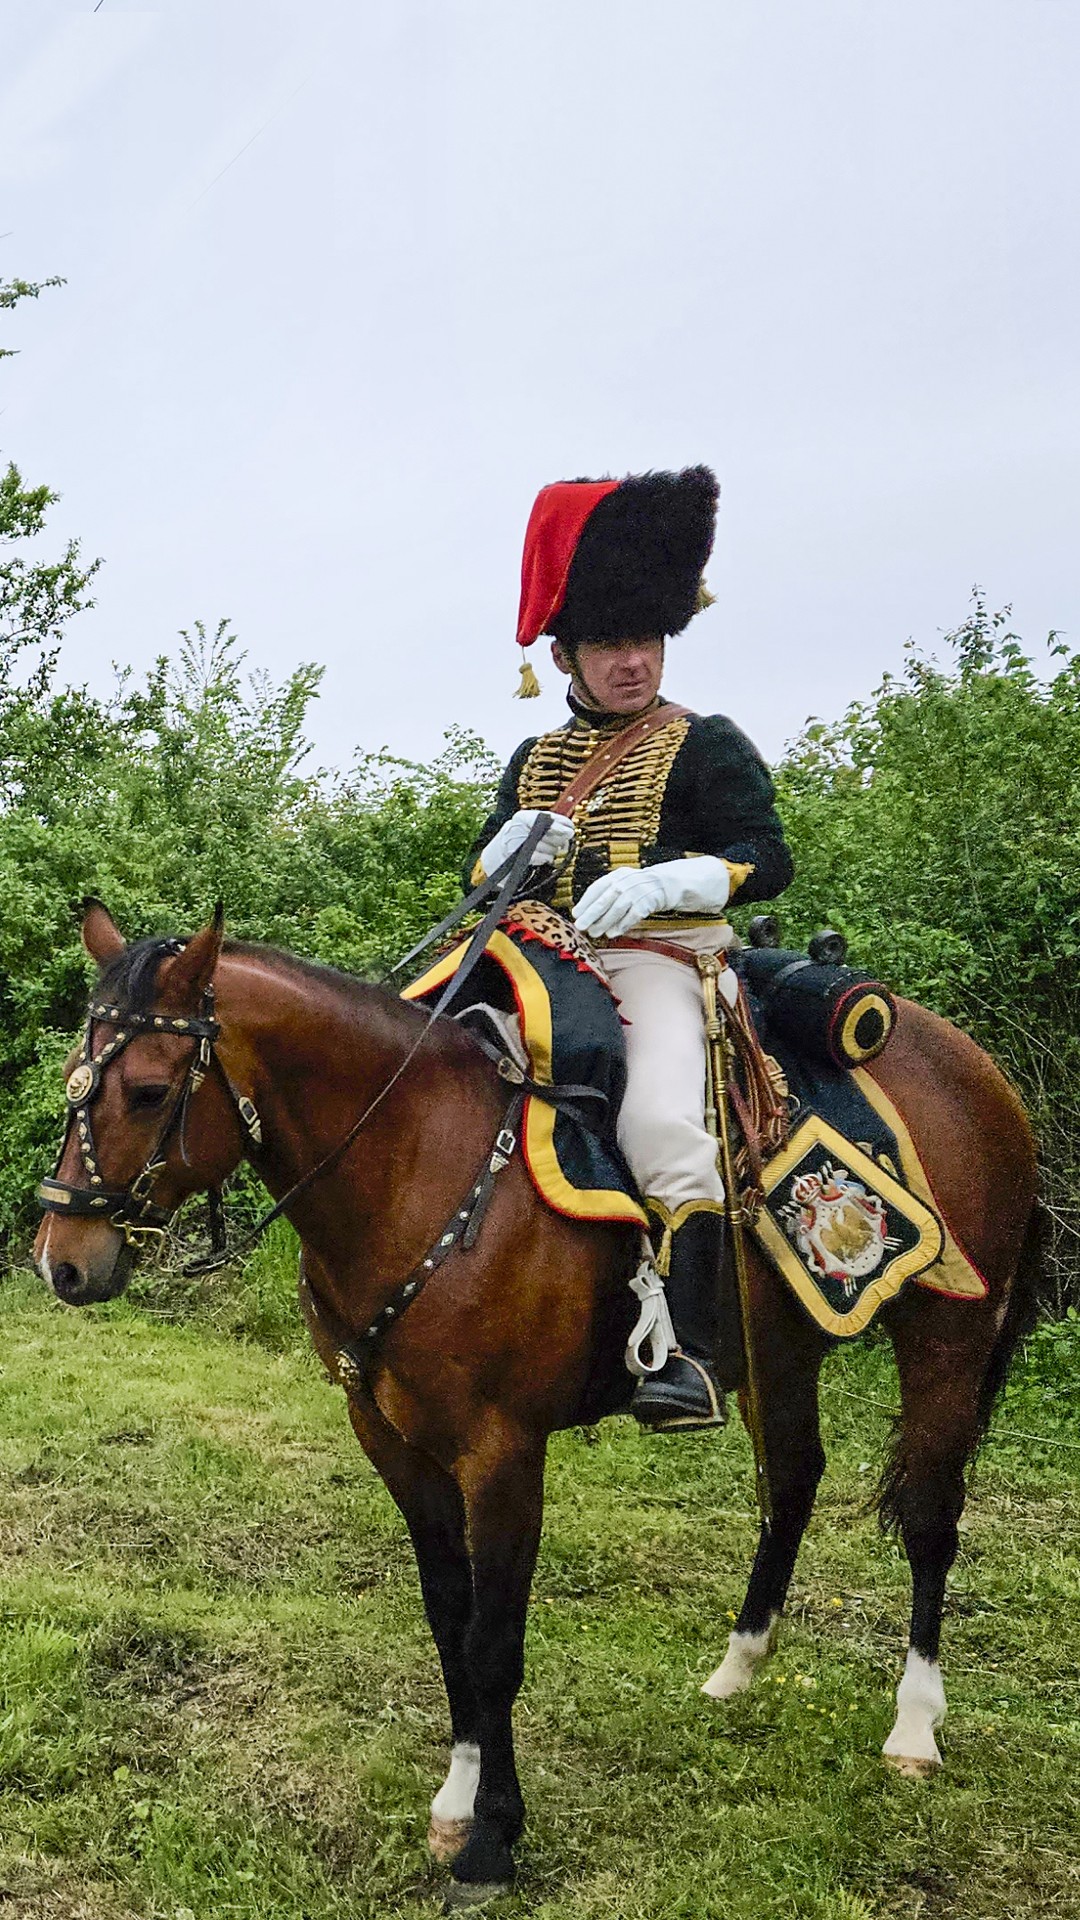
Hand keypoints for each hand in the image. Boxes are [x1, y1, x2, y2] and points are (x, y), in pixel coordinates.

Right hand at [478, 809, 575, 876]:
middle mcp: (517, 828)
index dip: (560, 823)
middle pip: (548, 831)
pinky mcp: (517, 858)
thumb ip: (548, 827)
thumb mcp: (530, 830)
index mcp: (522, 817)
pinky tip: (542, 858)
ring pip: (546, 845)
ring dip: (550, 851)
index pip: (545, 816)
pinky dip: (543, 858)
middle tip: (562, 843)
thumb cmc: (517, 844)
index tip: (570, 829)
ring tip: (546, 851)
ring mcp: (515, 842)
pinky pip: (538, 857)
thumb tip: (569, 830)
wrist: (496, 861)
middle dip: (558, 838)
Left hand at [573, 855, 731, 937]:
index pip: (597, 887)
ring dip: (605, 922)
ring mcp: (638, 891)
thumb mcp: (621, 884)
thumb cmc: (637, 887)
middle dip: (592, 913)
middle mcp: (626, 881)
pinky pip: (633, 915)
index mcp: (616, 875)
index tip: (575, 913)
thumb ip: (604, 895)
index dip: (586, 901)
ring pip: (618, 908)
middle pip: (606, 898)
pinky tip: (613, 933)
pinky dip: (622, 925)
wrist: (665, 884)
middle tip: (580, 925)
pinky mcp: (649, 902)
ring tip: (595, 933)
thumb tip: (583, 912)